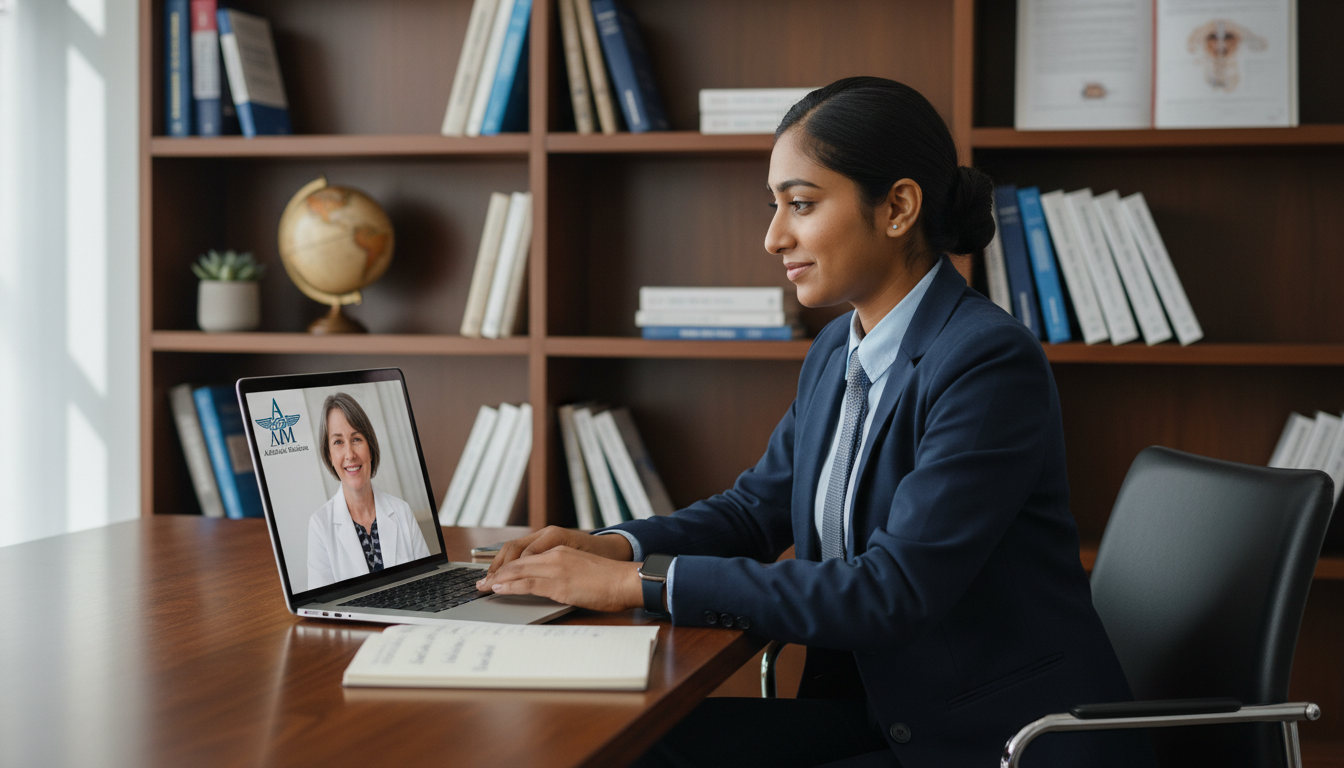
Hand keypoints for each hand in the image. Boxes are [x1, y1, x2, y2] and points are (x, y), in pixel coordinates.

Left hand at [475, 545, 643, 612]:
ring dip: (497, 579)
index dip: (506, 565)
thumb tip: (548, 587)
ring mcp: (556, 568)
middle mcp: (555, 555)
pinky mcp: (559, 582)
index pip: (525, 556)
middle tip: (480, 582)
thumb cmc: (609, 581)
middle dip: (496, 571)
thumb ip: (562, 575)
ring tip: (483, 587)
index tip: (494, 574)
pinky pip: (527, 583)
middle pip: (516, 560)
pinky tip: (498, 588)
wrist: (625, 580)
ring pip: (518, 570)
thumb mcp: (580, 572)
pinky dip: (510, 585)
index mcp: (560, 551)